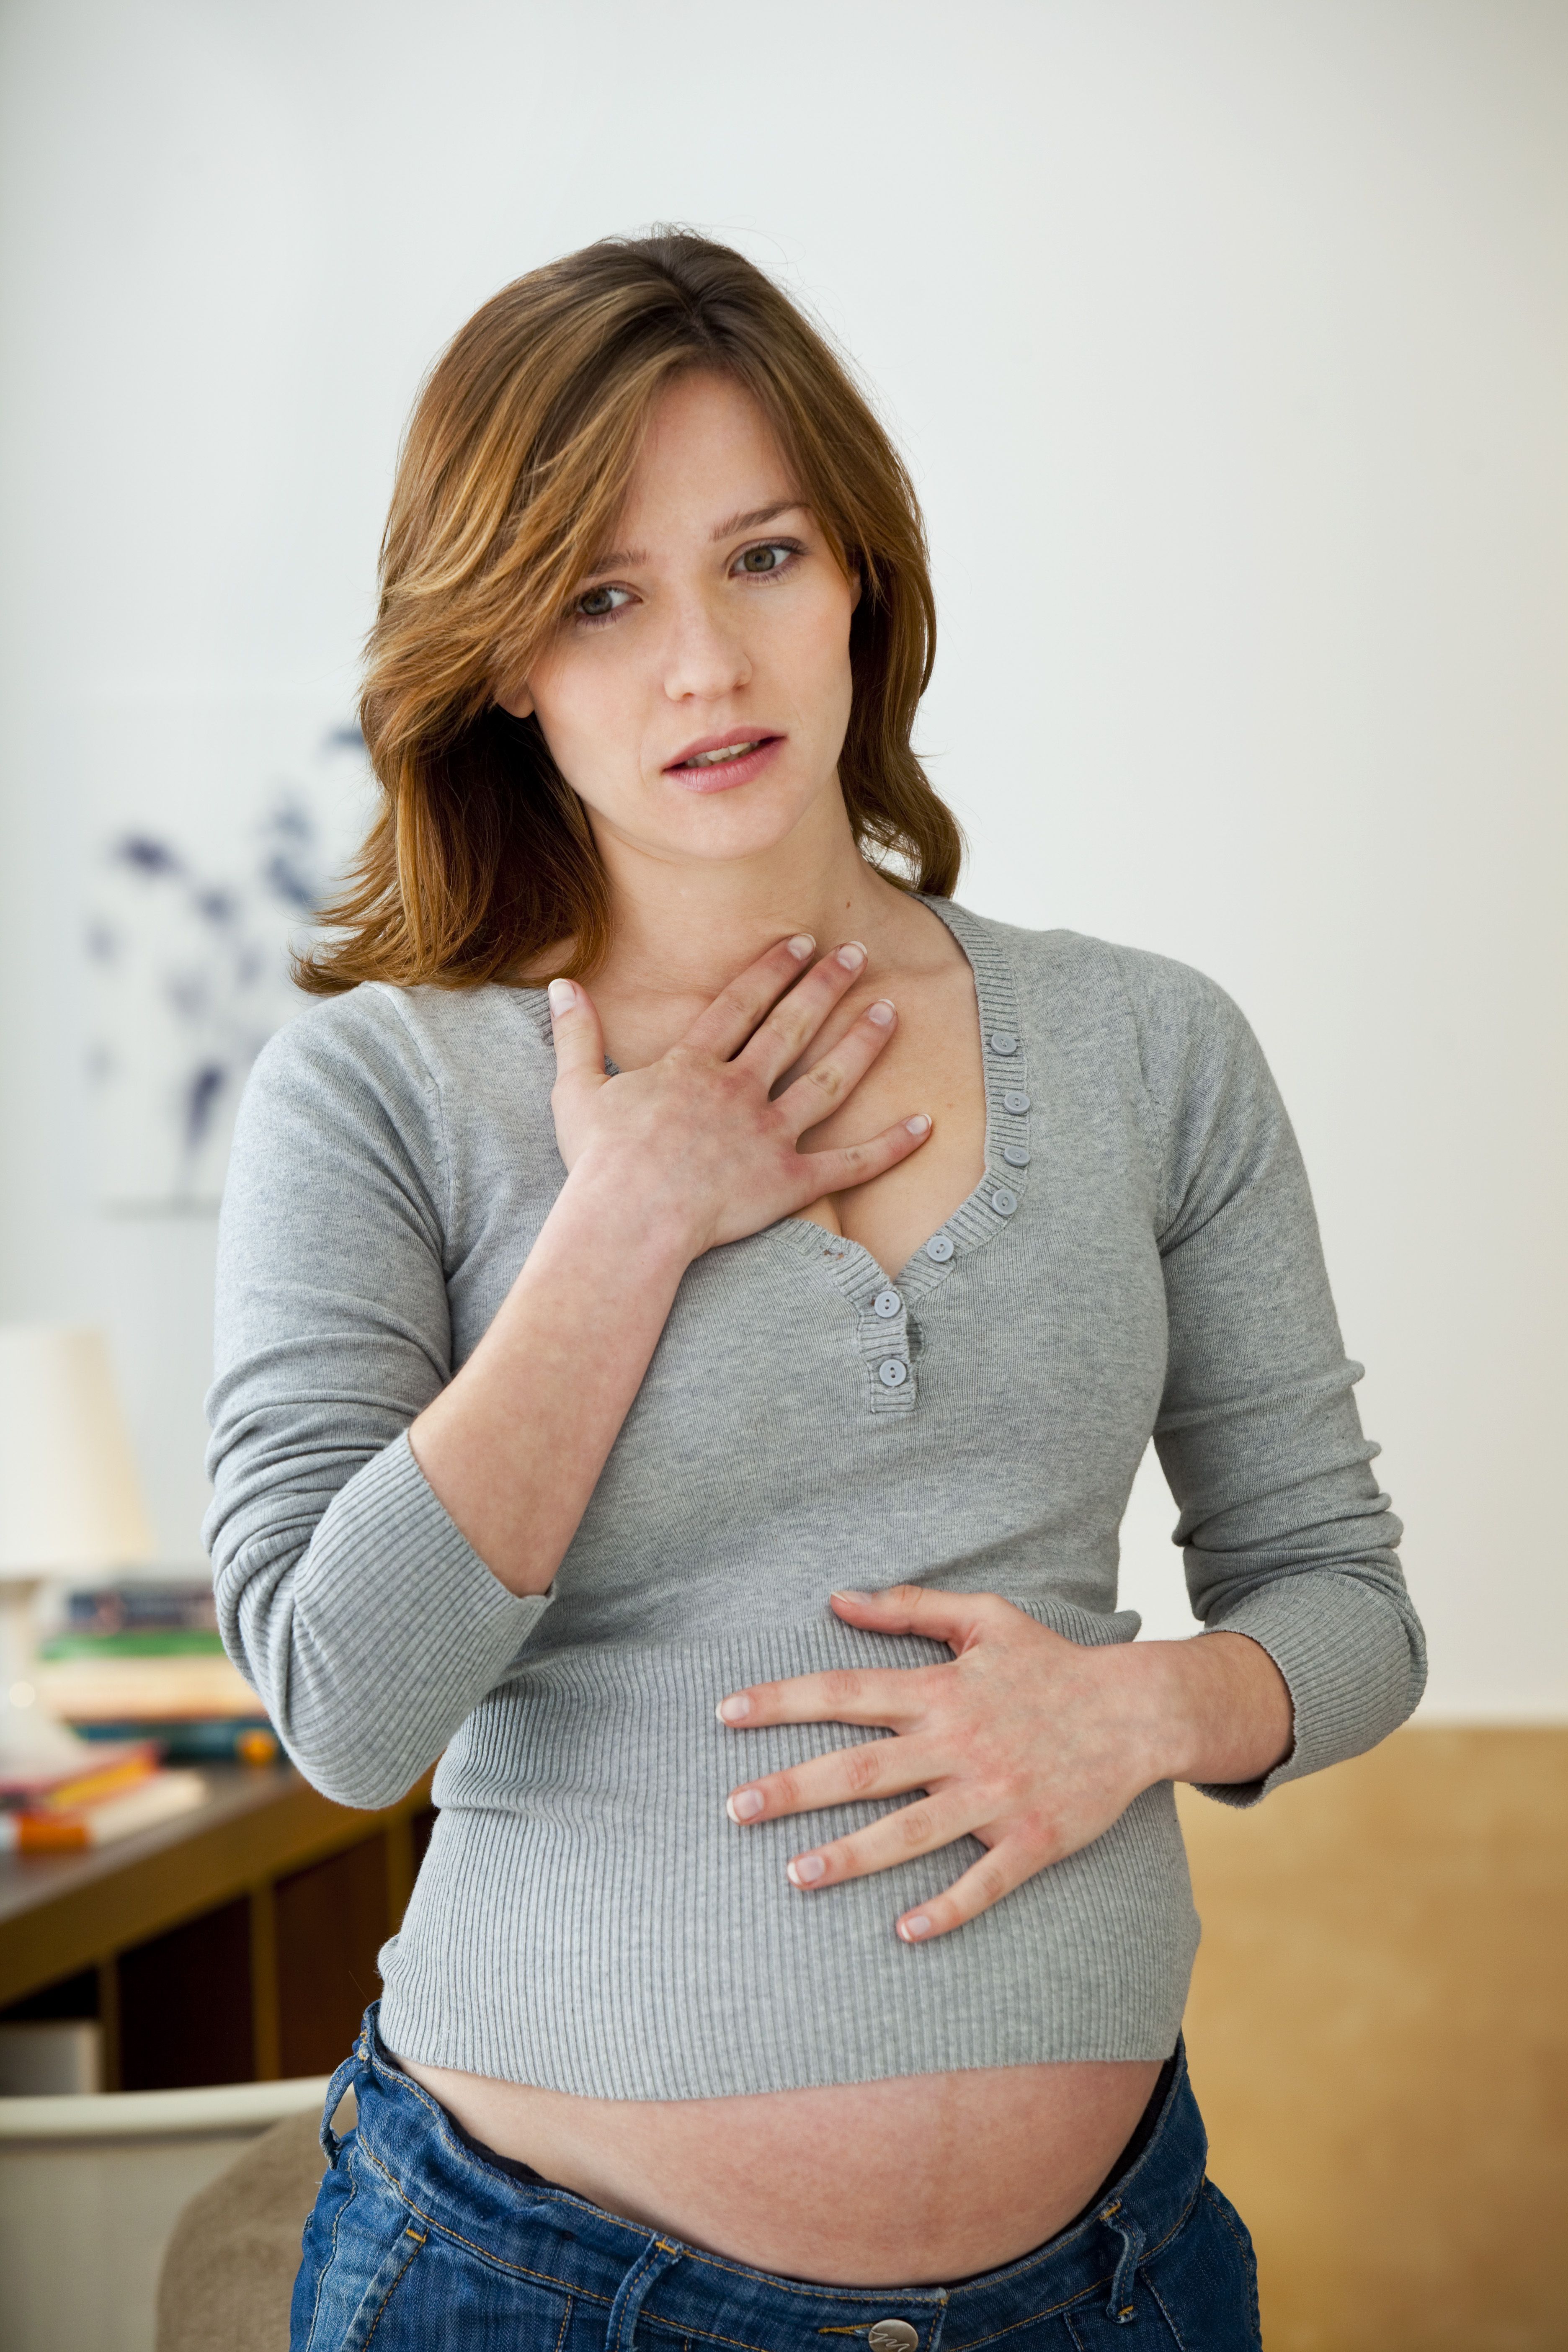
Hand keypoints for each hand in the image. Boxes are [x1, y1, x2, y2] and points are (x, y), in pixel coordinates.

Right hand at [546, 933, 930, 1256]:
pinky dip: (890, 1146)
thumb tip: (562, 985)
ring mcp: (768, 1136)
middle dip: (827, 986)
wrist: (626, 1222)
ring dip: (863, 1043)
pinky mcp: (788, 1184)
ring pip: (828, 1080)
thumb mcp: (576, 1090)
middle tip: (858, 954)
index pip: (741, 1004)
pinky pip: (849, 1164)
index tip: (801, 942)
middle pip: (791, 1028)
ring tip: (892, 1011)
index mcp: (693, 1067)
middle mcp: (738, 1091)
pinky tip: (925, 1124)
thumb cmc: (598, 1163)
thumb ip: (576, 1035)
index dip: (773, 970)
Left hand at [716, 1586, 1293, 1942]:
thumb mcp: (985, 1616)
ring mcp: (996, 1796)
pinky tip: (905, 1932)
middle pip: (863, 1768)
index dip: (783, 1700)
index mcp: (943, 1690)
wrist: (1140, 1710)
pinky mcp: (1033, 1838)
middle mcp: (960, 1744)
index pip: (845, 1691)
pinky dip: (947, 1908)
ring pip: (911, 1831)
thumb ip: (910, 1606)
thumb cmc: (1053, 1663)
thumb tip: (837, 1598)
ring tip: (793, 1876)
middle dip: (794, 1788)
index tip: (726, 1713)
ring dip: (851, 1856)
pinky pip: (985, 1881)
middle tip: (733, 1809)